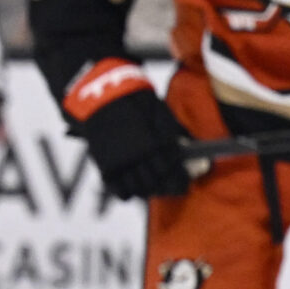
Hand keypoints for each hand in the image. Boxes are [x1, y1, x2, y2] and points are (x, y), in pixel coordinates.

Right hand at [61, 58, 191, 199]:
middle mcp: (141, 157)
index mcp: (156, 143)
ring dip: (149, 190)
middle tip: (170, 186)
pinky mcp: (107, 168)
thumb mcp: (159, 111)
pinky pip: (121, 192)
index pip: (174, 170)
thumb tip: (188, 147)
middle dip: (166, 187)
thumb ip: (173, 131)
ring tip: (151, 186)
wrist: (101, 95)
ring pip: (141, 190)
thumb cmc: (133, 100)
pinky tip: (132, 187)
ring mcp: (123, 164)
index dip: (180, 180)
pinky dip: (129, 193)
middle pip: (158, 183)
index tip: (182, 183)